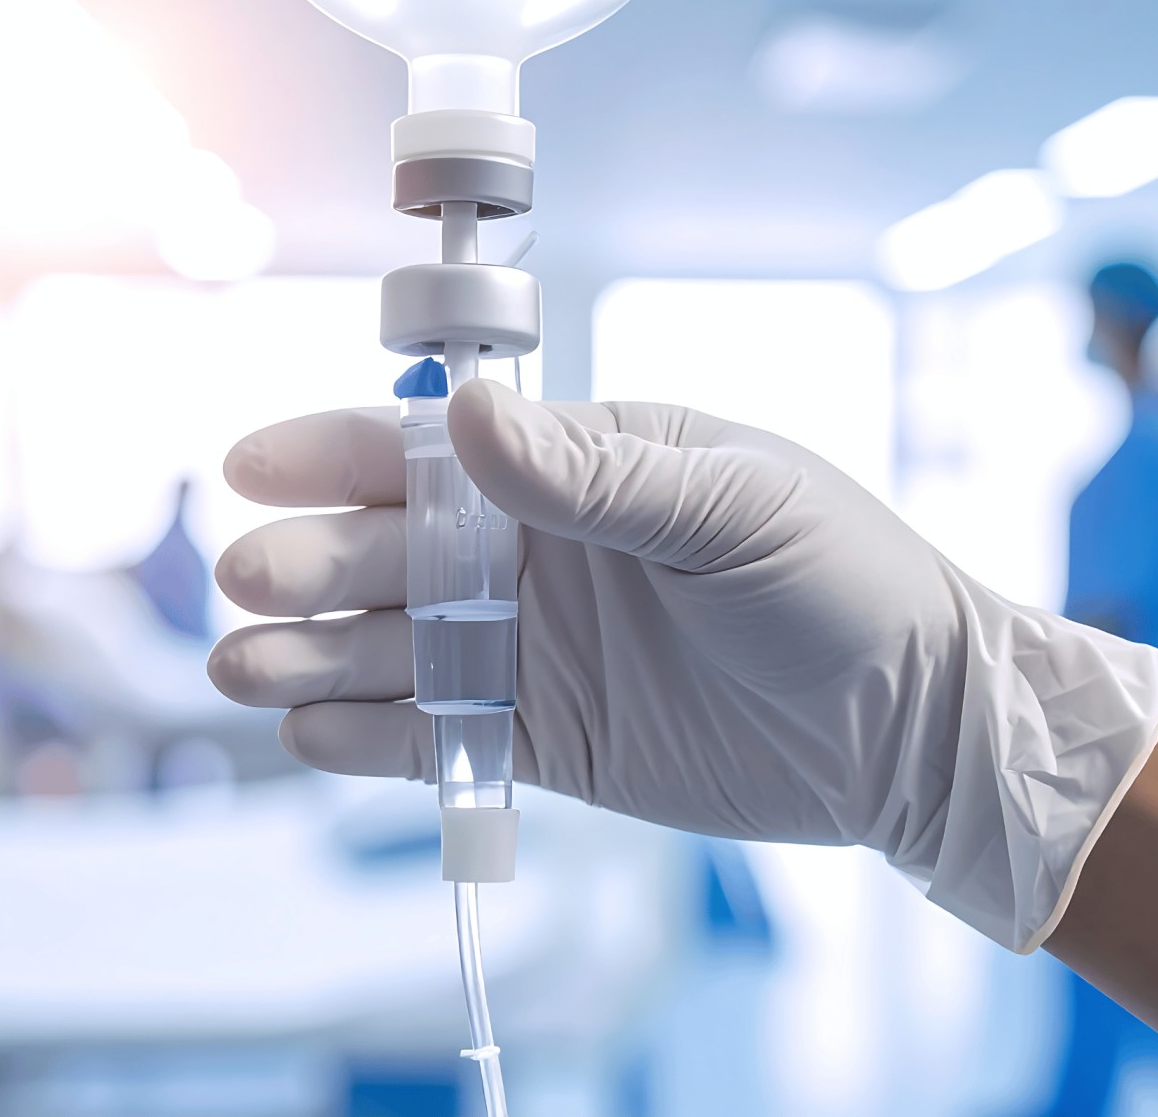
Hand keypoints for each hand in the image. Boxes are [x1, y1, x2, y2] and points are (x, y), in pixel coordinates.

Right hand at [209, 380, 1157, 949]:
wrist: (914, 733)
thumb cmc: (843, 584)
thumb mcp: (731, 508)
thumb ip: (596, 475)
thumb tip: (470, 416)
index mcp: (582, 466)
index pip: (436, 449)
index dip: (339, 453)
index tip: (255, 465)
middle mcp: (538, 552)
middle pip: (393, 550)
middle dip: (314, 561)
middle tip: (251, 581)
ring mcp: (534, 649)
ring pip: (393, 647)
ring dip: (312, 655)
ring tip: (243, 667)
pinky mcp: (542, 741)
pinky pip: (434, 735)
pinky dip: (368, 738)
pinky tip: (310, 734)